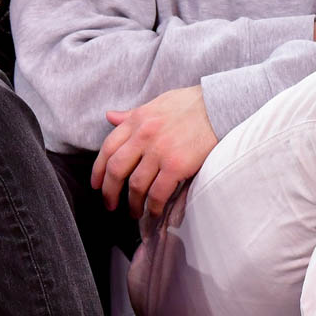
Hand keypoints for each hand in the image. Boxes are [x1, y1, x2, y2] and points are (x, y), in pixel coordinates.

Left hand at [92, 85, 217, 218]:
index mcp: (136, 120)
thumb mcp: (156, 103)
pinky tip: (154, 212)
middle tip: (110, 205)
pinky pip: (158, 193)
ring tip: (135, 212)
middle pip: (116, 170)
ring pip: (136, 185)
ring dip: (133, 204)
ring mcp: (159, 151)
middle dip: (110, 192)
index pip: (108, 148)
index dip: (99, 170)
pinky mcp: (176, 165)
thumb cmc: (189, 104)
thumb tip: (109, 116)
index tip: (97, 185)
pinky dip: (153, 207)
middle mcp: (143, 135)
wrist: (219, 106)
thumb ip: (131, 114)